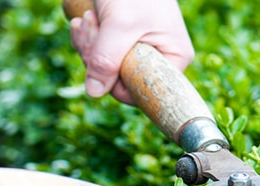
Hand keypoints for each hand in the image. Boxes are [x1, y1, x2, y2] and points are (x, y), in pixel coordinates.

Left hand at [69, 0, 194, 104]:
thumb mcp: (120, 25)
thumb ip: (107, 60)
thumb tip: (94, 92)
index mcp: (174, 58)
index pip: (144, 91)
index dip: (116, 82)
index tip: (100, 57)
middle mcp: (160, 57)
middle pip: (121, 80)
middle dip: (97, 56)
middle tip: (90, 26)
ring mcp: (139, 50)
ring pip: (106, 68)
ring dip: (89, 44)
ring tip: (89, 19)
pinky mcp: (121, 41)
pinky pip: (100, 54)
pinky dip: (87, 38)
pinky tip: (85, 20)